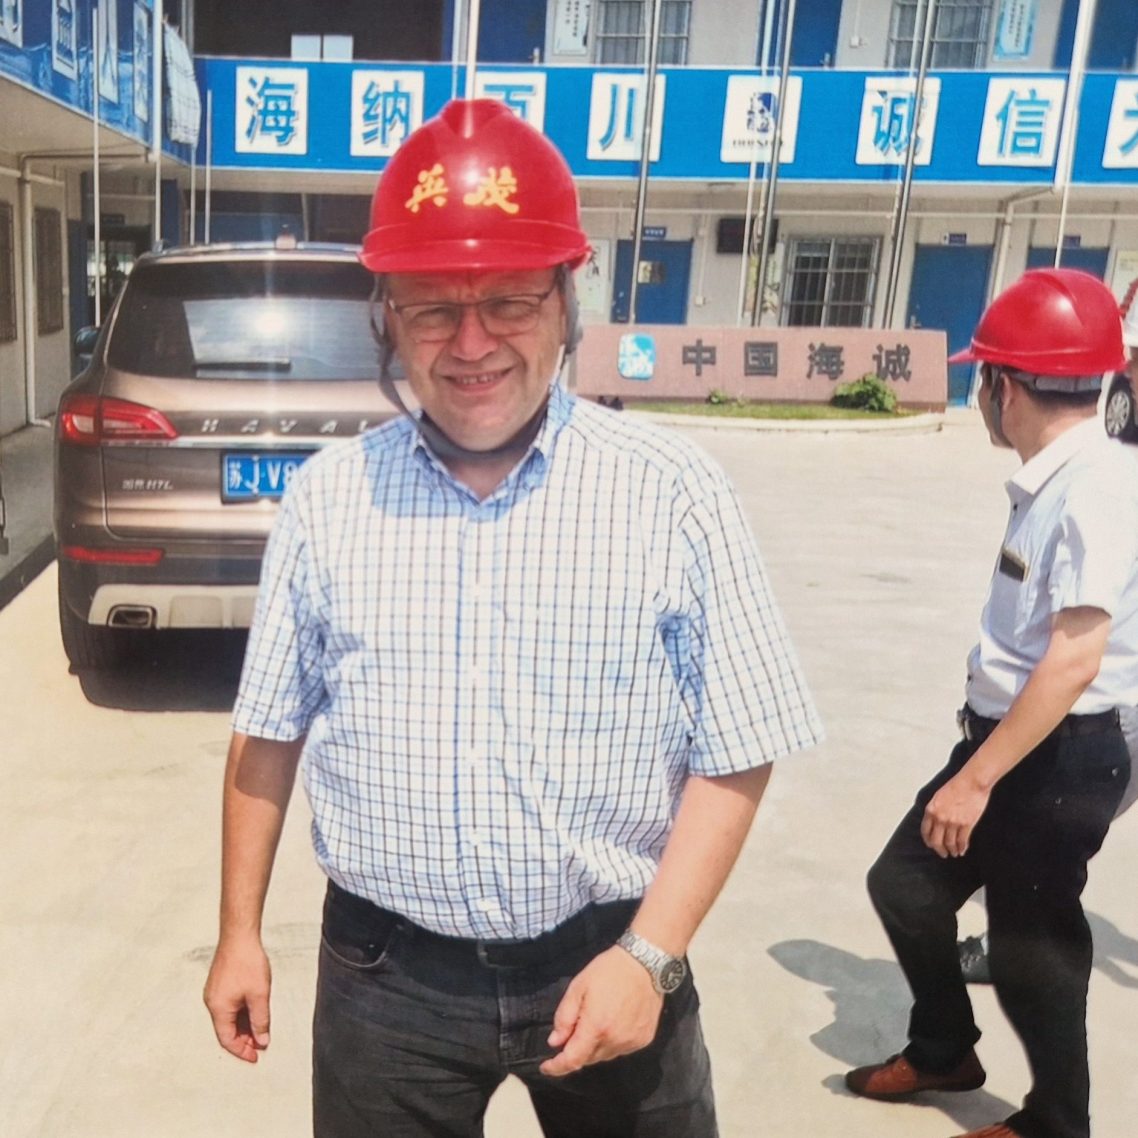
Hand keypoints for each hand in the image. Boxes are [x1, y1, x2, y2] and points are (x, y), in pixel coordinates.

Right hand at [203, 935, 272, 1062]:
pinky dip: (241, 1014)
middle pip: (227, 1031)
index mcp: (219, 1009)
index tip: (256, 1057)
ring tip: (261, 1030)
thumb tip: (262, 1041)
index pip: (227, 1040)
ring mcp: (215, 993)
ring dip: (244, 1027)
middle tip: (261, 1045)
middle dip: (244, 1040)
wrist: (239, 936)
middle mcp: (212, 1003)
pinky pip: (229, 1007)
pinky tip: (254, 1013)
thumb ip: (261, 1020)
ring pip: (228, 1019)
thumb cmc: (248, 962)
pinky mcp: (219, 984)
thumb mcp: (259, 995)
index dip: (242, 1051)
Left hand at [539, 945, 663, 1076]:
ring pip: (605, 1055)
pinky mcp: (644, 1039)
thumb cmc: (608, 970)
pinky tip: (613, 1023)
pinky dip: (612, 1042)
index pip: (573, 1060)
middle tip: (574, 1029)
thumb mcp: (579, 987)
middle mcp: (615, 1041)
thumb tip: (555, 1042)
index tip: (546, 1067)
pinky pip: (621, 1049)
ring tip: (596, 1021)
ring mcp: (631, 1042)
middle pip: (588, 1058)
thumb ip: (565, 1016)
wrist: (646, 962)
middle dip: (576, 1050)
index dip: (557, 1067)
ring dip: (594, 1046)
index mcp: (596, 1027)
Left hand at [921, 772, 990, 858]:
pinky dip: (962, 848)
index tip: (931, 845)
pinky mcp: (966, 824)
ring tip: (953, 853)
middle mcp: (940, 818)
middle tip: (942, 854)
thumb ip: (935, 810)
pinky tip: (962, 850)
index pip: (925, 831)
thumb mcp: (938, 797)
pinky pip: (962, 841)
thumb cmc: (956, 786)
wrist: (971, 782)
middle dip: (939, 850)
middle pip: (936, 841)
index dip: (928, 841)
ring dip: (952, 850)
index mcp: (931, 810)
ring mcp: (953, 822)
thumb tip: (934, 822)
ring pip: (950, 843)